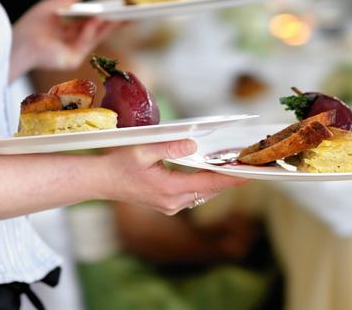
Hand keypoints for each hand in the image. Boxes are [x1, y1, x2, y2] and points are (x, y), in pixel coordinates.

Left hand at [9, 0, 120, 80]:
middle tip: (130, 12)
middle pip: (98, 31)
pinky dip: (92, 30)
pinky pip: (86, 42)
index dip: (105, 15)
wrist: (18, 44)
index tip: (119, 8)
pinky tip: (98, 18)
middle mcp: (73, 42)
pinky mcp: (72, 59)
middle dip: (114, 22)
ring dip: (107, 25)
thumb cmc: (30, 26)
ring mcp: (74, 51)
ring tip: (118, 12)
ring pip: (95, 37)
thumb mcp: (51, 6)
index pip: (90, 22)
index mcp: (68, 30)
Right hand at [100, 139, 248, 214]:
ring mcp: (170, 206)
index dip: (232, 177)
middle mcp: (173, 202)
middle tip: (249, 165)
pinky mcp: (167, 205)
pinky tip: (210, 174)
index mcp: (169, 188)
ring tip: (234, 168)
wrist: (101, 181)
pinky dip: (205, 185)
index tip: (250, 172)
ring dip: (218, 182)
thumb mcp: (142, 150)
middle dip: (229, 178)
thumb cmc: (118, 163)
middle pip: (210, 190)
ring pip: (203, 194)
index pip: (209, 183)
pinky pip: (193, 195)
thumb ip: (169, 146)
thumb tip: (193, 144)